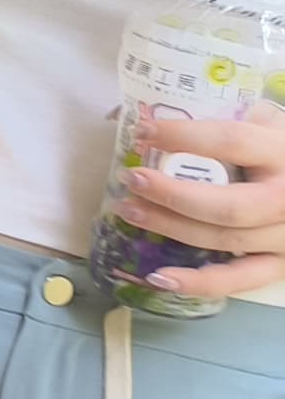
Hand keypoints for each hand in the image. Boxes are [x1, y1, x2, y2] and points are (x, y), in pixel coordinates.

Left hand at [115, 109, 284, 299]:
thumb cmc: (277, 150)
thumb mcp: (263, 123)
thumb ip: (219, 115)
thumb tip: (137, 115)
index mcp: (281, 152)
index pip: (231, 142)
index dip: (183, 137)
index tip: (142, 132)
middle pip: (230, 205)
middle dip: (174, 194)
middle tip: (131, 178)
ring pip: (228, 240)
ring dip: (172, 228)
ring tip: (129, 211)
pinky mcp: (282, 265)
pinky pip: (240, 280)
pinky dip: (199, 283)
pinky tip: (159, 277)